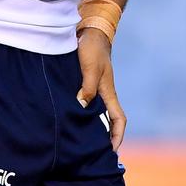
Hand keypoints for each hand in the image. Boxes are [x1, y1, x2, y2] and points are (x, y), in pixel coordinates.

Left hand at [76, 28, 126, 150]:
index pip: (118, 120)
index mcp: (108, 92)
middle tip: (92, 154)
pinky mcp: (84, 83)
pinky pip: (84, 103)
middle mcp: (103, 93)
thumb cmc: (92, 49)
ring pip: (94, 114)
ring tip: (77, 141)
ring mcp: (94, 89)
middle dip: (103, 138)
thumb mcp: (90, 68)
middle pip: (107, 121)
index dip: (117, 137)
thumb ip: (86, 87)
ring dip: (89, 127)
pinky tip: (67, 118)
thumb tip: (81, 106)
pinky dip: (79, 113)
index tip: (110, 151)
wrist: (89, 32)